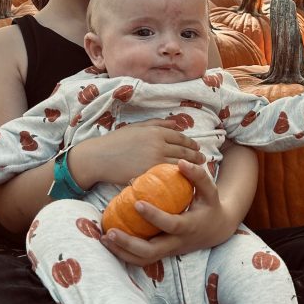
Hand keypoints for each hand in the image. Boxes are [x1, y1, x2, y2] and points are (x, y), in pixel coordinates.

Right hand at [66, 118, 204, 190]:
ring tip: (199, 170)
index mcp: (155, 131)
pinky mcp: (149, 174)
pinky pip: (168, 176)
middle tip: (204, 160)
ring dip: (192, 167)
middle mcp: (158, 145)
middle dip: (196, 156)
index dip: (191, 143)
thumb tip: (177, 124)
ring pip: (179, 164)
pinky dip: (179, 177)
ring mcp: (154, 160)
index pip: (181, 137)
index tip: (197, 147)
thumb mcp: (137, 127)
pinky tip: (184, 179)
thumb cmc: (116, 141)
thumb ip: (158, 124)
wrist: (99, 157)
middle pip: (184, 151)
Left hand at [102, 159, 234, 265]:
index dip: (154, 216)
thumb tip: (181, 162)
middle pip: (151, 252)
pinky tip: (109, 241)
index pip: (170, 224)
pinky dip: (124, 253)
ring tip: (105, 238)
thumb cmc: (210, 205)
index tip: (137, 202)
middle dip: (129, 244)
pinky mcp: (161, 253)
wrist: (216, 230)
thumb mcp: (209, 191)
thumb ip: (198, 176)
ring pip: (143, 259)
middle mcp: (177, 243)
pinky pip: (141, 259)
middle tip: (110, 232)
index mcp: (189, 227)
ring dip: (122, 252)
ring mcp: (168, 251)